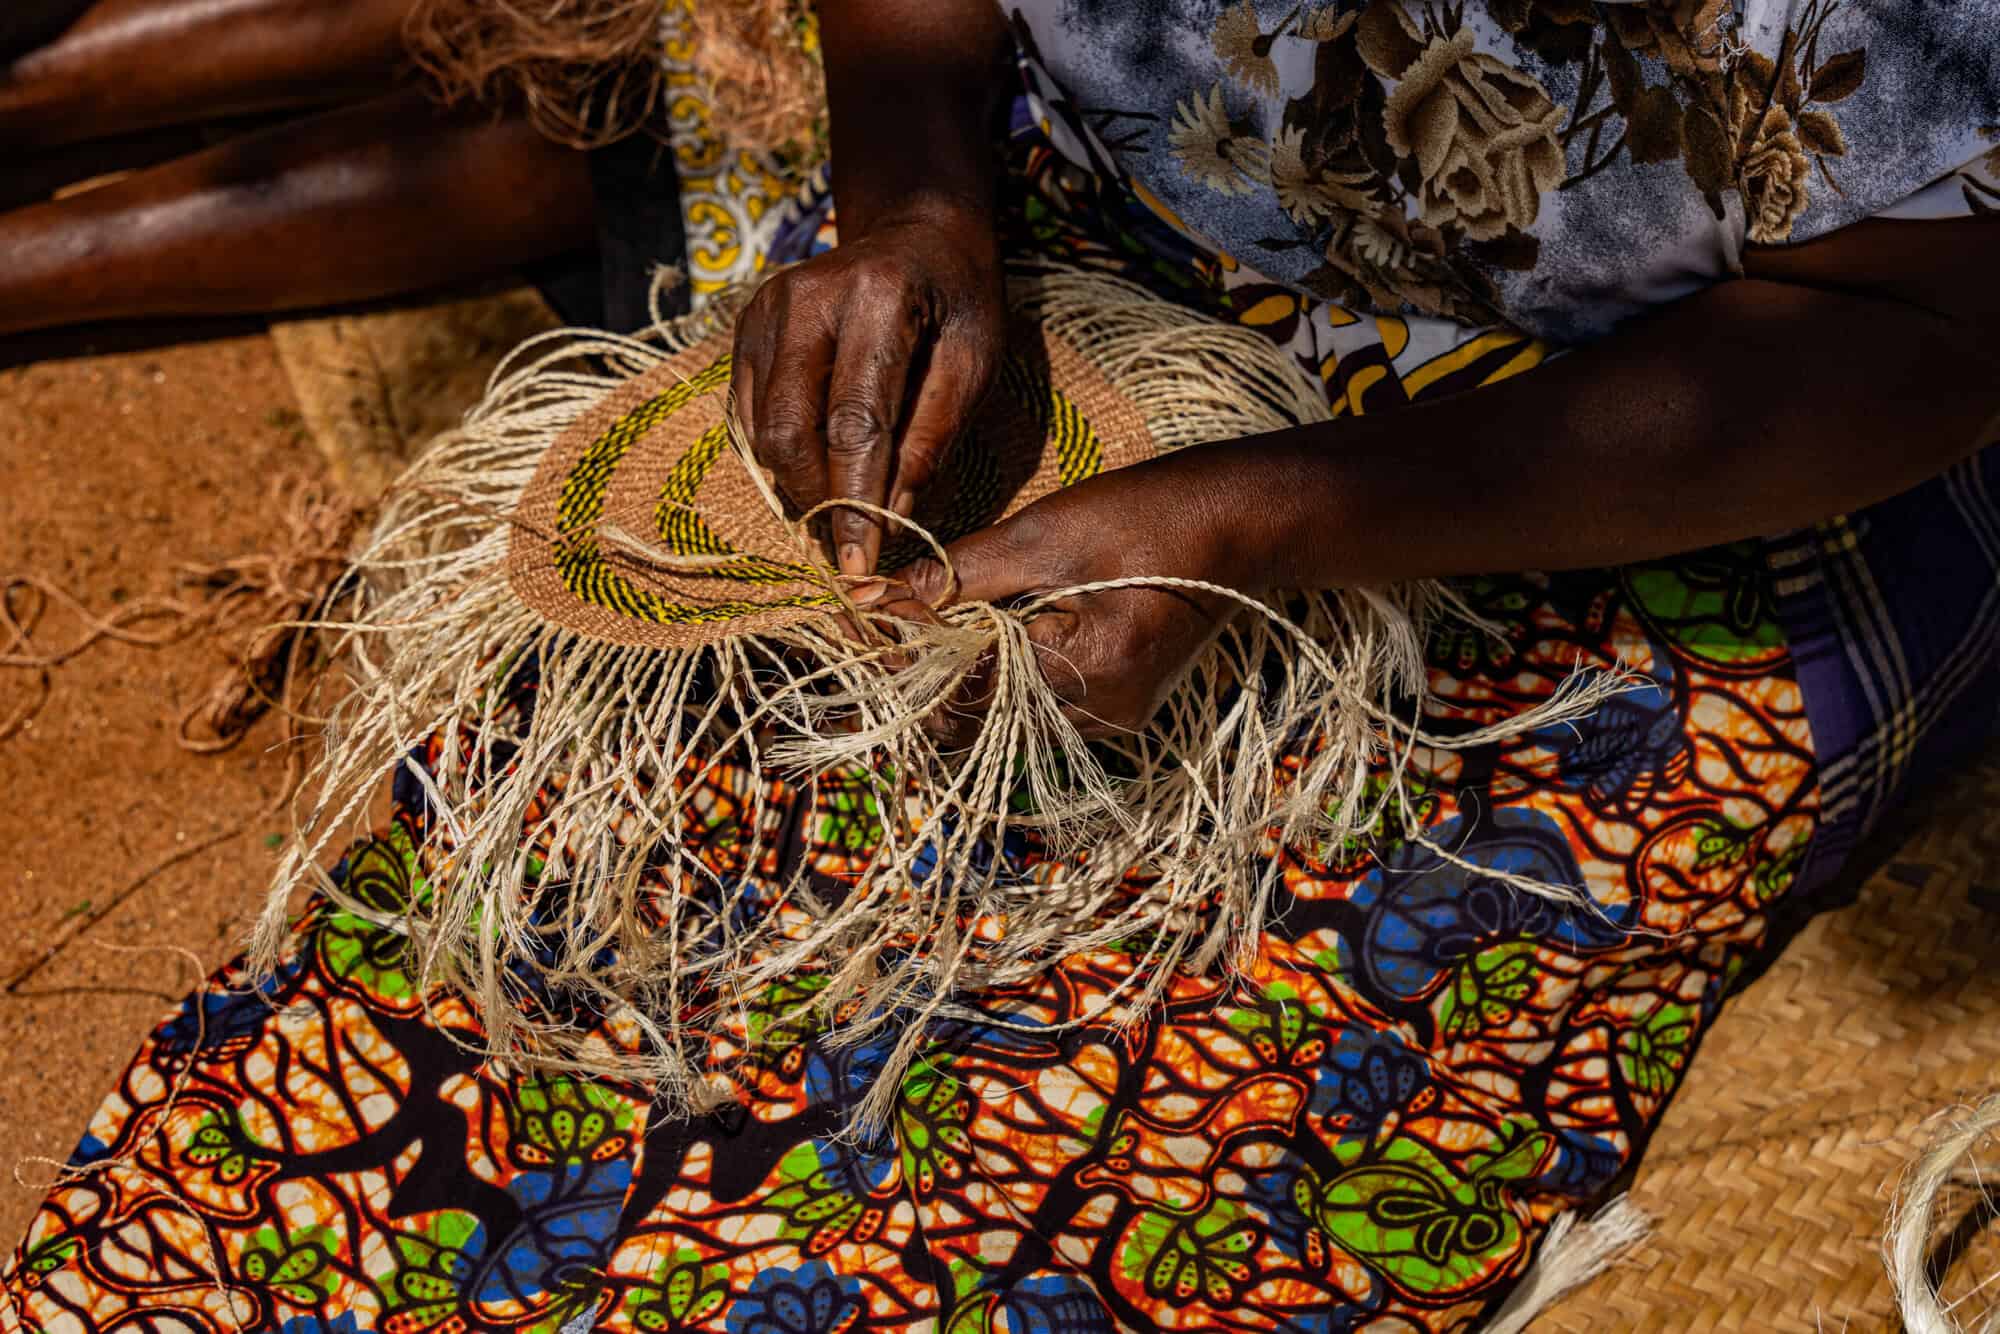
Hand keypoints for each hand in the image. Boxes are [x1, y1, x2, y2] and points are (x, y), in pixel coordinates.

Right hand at [730, 197, 1005, 577]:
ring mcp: (765, 312)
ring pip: (762, 432)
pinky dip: (782, 458)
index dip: (856, 501)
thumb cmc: (957, 299)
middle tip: (852, 546)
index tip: (861, 563)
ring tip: (841, 514)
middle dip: (820, 502)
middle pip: (791, 432)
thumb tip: (892, 516)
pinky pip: (750, 417)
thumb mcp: (974, 361)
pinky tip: (819, 473)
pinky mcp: (746, 330)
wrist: (914, 231)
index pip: (854, 423)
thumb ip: (933, 437)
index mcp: (875, 298)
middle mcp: (804, 299)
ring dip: (799, 487)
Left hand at [886, 456, 1260, 742]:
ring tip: (939, 630)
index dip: (906, 661)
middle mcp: (1103, 712)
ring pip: (1009, 722)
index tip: (866, 626)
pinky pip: (1044, 711)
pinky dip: (1009, 681)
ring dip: (967, 683)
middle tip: (893, 630)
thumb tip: (869, 599)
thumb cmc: (1145, 514)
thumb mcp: (1041, 534)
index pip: (963, 690)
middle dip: (929, 679)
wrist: (1239, 521)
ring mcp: (1117, 717)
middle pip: (981, 721)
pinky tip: (996, 638)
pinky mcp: (1124, 708)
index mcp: (1087, 668)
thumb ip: (954, 576)